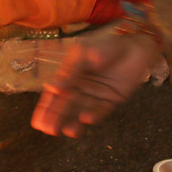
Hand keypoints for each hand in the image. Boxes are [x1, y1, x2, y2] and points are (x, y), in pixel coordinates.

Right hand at [31, 27, 163, 137]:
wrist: (134, 41)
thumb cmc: (106, 42)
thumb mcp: (83, 54)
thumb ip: (70, 73)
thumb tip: (51, 89)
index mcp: (70, 74)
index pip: (54, 94)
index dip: (46, 108)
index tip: (38, 122)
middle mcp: (81, 86)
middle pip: (66, 105)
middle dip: (57, 117)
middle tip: (49, 130)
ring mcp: (96, 94)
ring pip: (81, 110)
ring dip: (73, 121)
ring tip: (65, 131)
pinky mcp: (112, 99)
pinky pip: (101, 109)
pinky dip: (94, 114)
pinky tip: (86, 120)